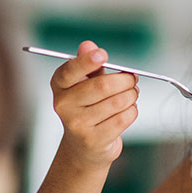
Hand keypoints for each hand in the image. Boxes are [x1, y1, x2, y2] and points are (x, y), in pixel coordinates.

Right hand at [50, 40, 138, 167]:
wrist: (84, 148)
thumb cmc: (88, 108)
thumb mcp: (85, 83)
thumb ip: (89, 64)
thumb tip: (87, 45)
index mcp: (59, 85)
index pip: (70, 70)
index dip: (87, 61)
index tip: (103, 55)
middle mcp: (64, 105)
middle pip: (102, 86)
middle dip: (125, 80)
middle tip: (132, 78)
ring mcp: (77, 124)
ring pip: (117, 102)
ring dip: (131, 95)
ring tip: (132, 94)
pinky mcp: (93, 139)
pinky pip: (123, 118)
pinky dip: (132, 110)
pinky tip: (127, 110)